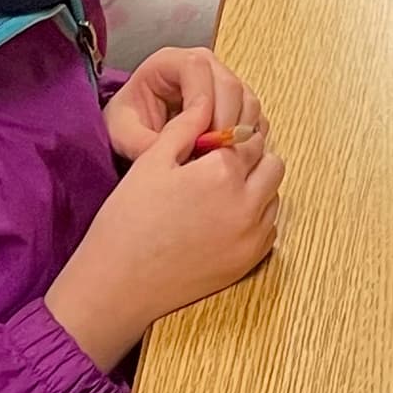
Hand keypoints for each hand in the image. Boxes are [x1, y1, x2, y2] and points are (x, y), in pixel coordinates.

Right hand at [47, 102, 283, 368]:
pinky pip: (268, 228)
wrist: (118, 286)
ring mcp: (251, 236)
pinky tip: (221, 220)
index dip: (232, 136)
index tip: (215, 142)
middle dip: (251, 159)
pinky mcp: (249, 261)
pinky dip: (254, 218)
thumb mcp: (150, 163)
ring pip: (274, 196)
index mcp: (221, 172)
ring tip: (218, 195)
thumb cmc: (127, 222)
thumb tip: (206, 106)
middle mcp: (245, 204)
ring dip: (256, 188)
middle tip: (218, 167)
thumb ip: (185, 128)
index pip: (249, 138)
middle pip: (272, 164)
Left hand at [102, 48, 266, 163]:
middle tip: (212, 153)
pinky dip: (247, 137)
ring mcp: (223, 81)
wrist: (136, 130)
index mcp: (171, 61)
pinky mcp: (237, 102)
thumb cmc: (128, 124)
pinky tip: (229, 154)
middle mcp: (203, 65)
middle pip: (230, 83)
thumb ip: (143, 141)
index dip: (203, 100)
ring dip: (238, 131)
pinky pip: (255, 116)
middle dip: (225, 121)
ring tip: (217, 157)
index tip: (197, 134)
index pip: (198, 67)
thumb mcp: (121, 132)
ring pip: (248, 100)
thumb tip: (176, 153)